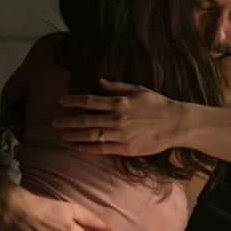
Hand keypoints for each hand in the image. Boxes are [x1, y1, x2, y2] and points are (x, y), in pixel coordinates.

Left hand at [53, 78, 183, 156]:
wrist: (175, 124)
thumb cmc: (157, 104)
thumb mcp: (138, 89)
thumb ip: (116, 86)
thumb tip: (98, 80)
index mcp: (119, 102)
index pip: (90, 101)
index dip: (73, 101)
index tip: (61, 101)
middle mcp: (117, 119)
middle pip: (86, 120)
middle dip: (68, 121)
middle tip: (54, 122)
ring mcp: (121, 135)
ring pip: (91, 135)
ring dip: (74, 135)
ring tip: (62, 135)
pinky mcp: (126, 148)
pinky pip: (102, 149)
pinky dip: (88, 148)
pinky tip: (78, 147)